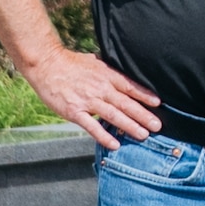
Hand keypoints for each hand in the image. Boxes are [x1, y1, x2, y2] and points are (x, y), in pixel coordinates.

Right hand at [23, 46, 160, 147]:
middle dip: (143, 115)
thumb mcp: (95, 61)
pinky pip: (92, 126)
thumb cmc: (70, 63)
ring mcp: (88, 101)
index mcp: (106, 75)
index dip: (144, 95)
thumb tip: (124, 73)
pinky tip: (116, 144)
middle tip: (157, 126)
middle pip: (126, 103)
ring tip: (144, 135)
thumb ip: (109, 70)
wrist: (46, 65)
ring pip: (113, 115)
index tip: (158, 103)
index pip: (130, 86)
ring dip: (130, 126)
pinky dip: (104, 136)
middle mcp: (100, 88)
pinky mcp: (75, 112)